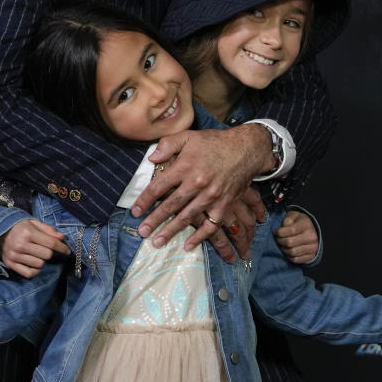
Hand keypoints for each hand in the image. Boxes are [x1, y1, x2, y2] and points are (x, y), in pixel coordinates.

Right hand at [0, 219, 70, 278]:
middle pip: (46, 255)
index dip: (62, 248)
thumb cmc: (20, 227)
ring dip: (41, 260)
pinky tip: (34, 263)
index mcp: (28, 232)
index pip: (51, 243)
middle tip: (45, 249)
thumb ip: (48, 230)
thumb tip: (62, 238)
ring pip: (39, 265)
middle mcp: (20, 244)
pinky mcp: (10, 264)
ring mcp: (14, 256)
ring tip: (36, 254)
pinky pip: (29, 273)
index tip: (67, 251)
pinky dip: (35, 270)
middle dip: (49, 252)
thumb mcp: (34, 223)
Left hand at [133, 126, 271, 258]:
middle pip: (170, 205)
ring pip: (187, 217)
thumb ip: (168, 144)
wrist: (246, 149)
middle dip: (154, 220)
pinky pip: (210, 225)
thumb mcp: (189, 136)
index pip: (159, 186)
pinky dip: (199, 237)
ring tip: (157, 242)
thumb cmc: (214, 142)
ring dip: (170, 231)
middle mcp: (196, 183)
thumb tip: (151, 159)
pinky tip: (188, 245)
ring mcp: (211, 196)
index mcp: (184, 166)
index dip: (145, 200)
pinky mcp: (224, 204)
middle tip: (141, 232)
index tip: (135, 211)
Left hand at [274, 210, 318, 264]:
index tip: (275, 232)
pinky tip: (287, 250)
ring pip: (292, 252)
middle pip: (290, 243)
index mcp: (306, 225)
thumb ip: (288, 219)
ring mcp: (312, 248)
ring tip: (282, 245)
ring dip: (283, 249)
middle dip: (280, 241)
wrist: (313, 231)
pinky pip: (296, 260)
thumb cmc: (300, 222)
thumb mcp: (294, 216)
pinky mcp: (311, 256)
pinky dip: (289, 256)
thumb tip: (283, 227)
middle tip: (278, 239)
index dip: (280, 232)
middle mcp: (311, 237)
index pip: (291, 230)